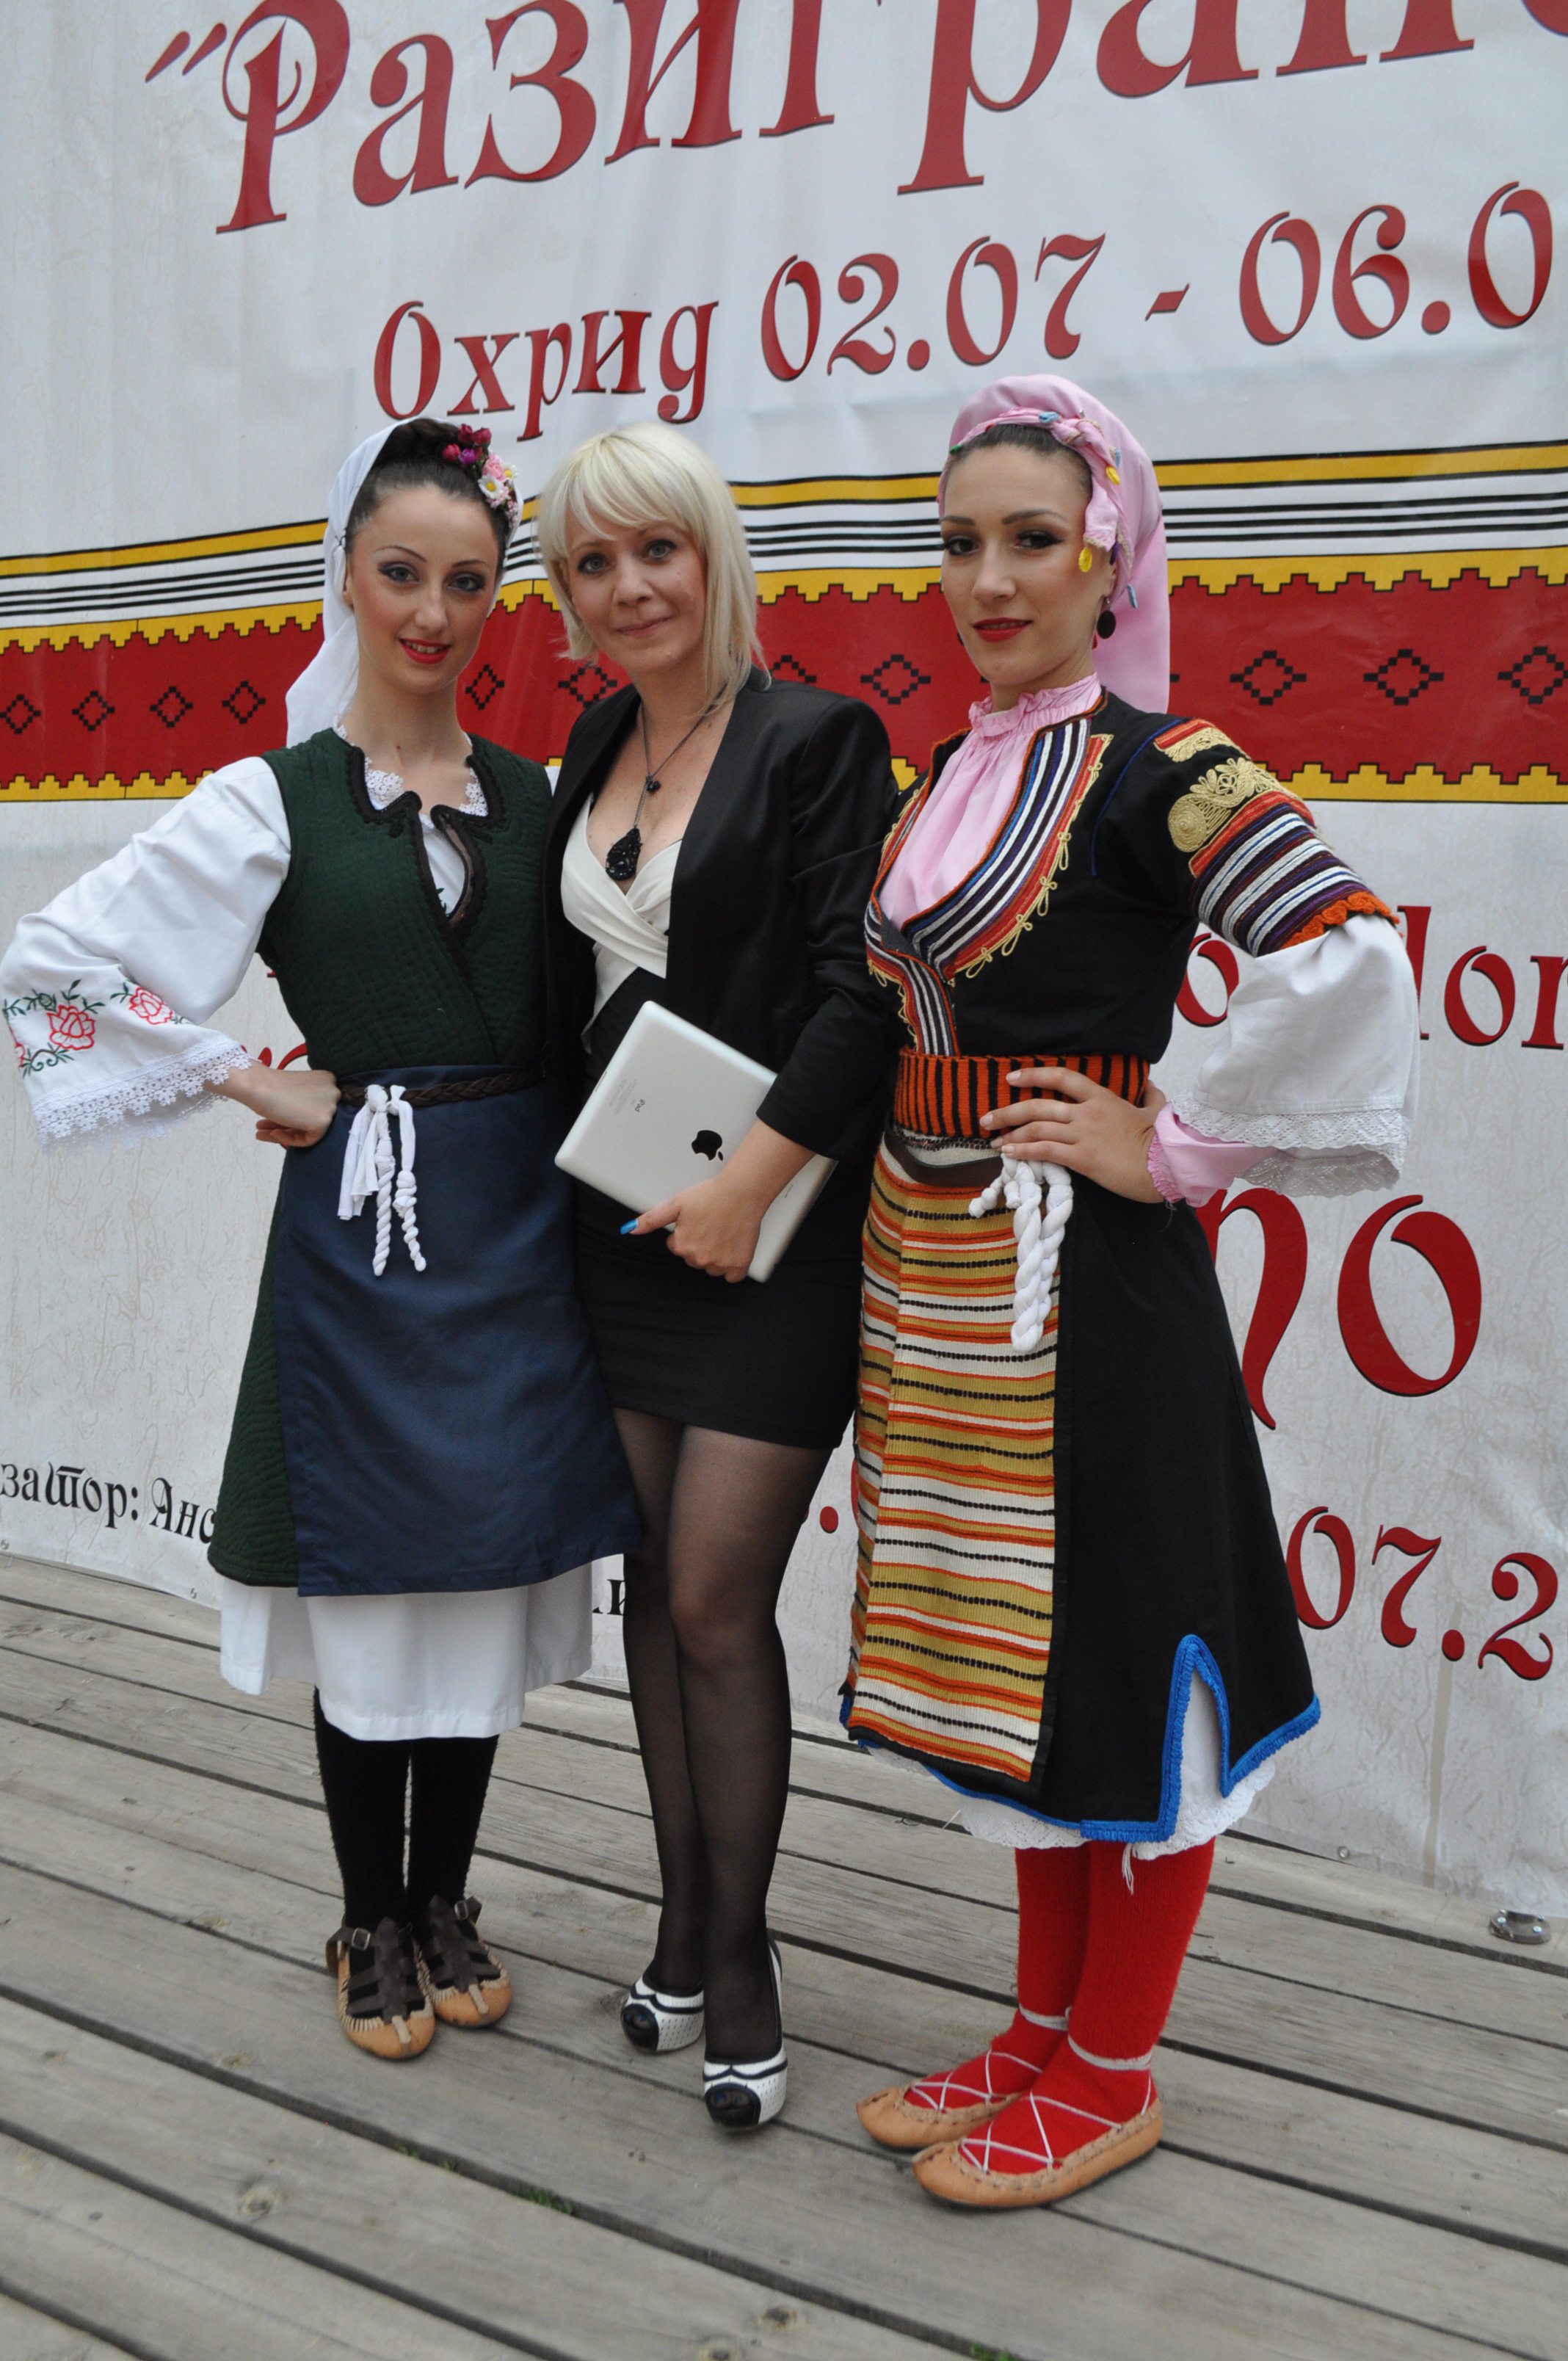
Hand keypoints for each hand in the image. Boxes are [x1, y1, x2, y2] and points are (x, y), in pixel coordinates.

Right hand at [212, 1062, 339, 1148]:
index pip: (314, 1106)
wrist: (257, 1085)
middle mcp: (333, 1091)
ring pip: (309, 1129)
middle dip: (287, 1124)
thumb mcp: (292, 1093)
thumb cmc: (268, 1085)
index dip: (294, 1114)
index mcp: (327, 1080)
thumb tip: (301, 1119)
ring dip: (284, 1133)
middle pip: (311, 1117)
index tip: (276, 1118)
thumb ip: (302, 1104)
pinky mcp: (323, 1121)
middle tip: (265, 1127)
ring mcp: (330, 1106)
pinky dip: (290, 1139)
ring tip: (261, 1133)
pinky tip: (272, 1133)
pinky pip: (308, 1139)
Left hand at [629, 1168, 765, 1281]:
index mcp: (683, 1246)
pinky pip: (732, 1276)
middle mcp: (700, 1258)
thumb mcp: (675, 1204)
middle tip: (709, 1225)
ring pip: (712, 1268)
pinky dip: (732, 1267)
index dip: (686, 1233)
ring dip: (715, 1256)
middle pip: (694, 1259)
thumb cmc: (710, 1195)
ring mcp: (721, 1263)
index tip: (696, 1221)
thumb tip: (630, 1230)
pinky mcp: (739, 1263)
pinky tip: (732, 1249)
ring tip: (722, 1233)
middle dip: (699, 1245)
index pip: (678, 1247)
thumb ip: (651, 1219)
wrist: (741, 1192)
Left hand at [980, 1066, 1161, 1202]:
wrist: (1167, 1163)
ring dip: (1011, 1133)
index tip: (1011, 1077)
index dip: (1034, 1075)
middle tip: (987, 1118)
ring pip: (1037, 1128)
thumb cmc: (1162, 1139)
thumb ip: (1150, 1095)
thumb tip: (1150, 1085)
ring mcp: (1084, 1134)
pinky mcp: (1082, 1158)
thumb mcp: (1157, 1109)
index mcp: (1102, 1098)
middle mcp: (1088, 1112)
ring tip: (994, 1141)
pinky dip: (1024, 1150)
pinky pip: (1045, 1150)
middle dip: (1008, 1111)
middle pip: (1039, 1105)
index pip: (1062, 1077)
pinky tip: (1009, 1153)